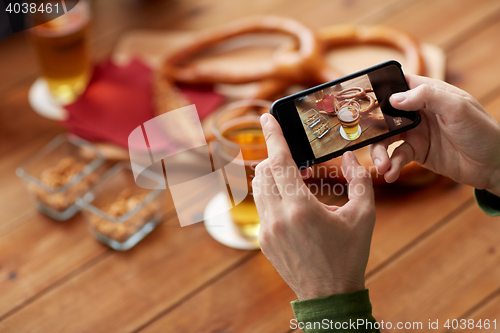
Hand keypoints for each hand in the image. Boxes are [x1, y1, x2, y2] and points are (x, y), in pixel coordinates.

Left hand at [253, 113, 375, 300]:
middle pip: (265, 170)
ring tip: (292, 178)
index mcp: (301, 208)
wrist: (329, 295)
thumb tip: (349, 156)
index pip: (279, 161)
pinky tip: (290, 201)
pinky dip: (271, 194)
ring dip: (271, 174)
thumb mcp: (363, 216)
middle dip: (276, 157)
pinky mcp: (263, 239)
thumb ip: (359, 180)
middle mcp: (278, 217)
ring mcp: (267, 229)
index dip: (272, 135)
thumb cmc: (349, 255)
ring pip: (258, 187)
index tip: (266, 117)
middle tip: (292, 157)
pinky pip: (261, 205)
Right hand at [370, 74, 499, 195]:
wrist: (494, 166)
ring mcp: (416, 133)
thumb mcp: (458, 108)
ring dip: (380, 153)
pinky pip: (397, 157)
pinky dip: (391, 166)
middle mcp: (418, 112)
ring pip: (386, 139)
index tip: (360, 101)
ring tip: (381, 167)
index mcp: (428, 93)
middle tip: (364, 142)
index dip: (378, 90)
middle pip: (384, 116)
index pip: (397, 84)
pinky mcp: (417, 153)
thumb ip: (427, 97)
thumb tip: (394, 98)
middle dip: (372, 130)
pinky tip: (390, 175)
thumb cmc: (482, 131)